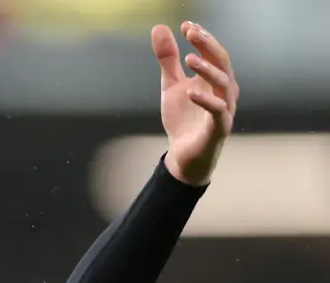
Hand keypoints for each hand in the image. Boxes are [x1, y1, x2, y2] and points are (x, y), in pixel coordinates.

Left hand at [153, 22, 238, 186]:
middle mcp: (224, 91)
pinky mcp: (219, 128)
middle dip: (208, 46)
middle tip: (191, 33)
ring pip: (224, 84)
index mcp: (214, 79)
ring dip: (207, 70)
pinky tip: (190, 91)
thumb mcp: (171, 85)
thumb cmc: (183, 119)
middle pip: (223, 62)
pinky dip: (206, 100)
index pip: (213, 52)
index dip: (202, 37)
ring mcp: (224, 109)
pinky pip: (217, 111)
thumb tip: (159, 28)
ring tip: (188, 59)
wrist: (182, 155)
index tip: (186, 25)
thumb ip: (168, 59)